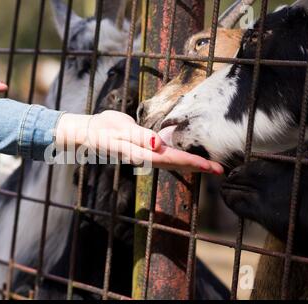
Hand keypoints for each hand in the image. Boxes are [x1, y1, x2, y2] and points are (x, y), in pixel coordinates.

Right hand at [55, 110, 223, 173]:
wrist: (87, 134)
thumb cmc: (101, 128)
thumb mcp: (118, 129)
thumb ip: (138, 136)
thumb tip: (159, 145)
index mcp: (140, 153)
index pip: (172, 158)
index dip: (193, 162)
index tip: (211, 167)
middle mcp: (144, 158)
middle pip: (175, 164)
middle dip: (197, 167)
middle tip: (220, 170)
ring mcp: (142, 157)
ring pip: (171, 164)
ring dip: (190, 165)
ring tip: (208, 166)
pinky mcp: (141, 153)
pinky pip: (163, 160)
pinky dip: (178, 161)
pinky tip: (185, 160)